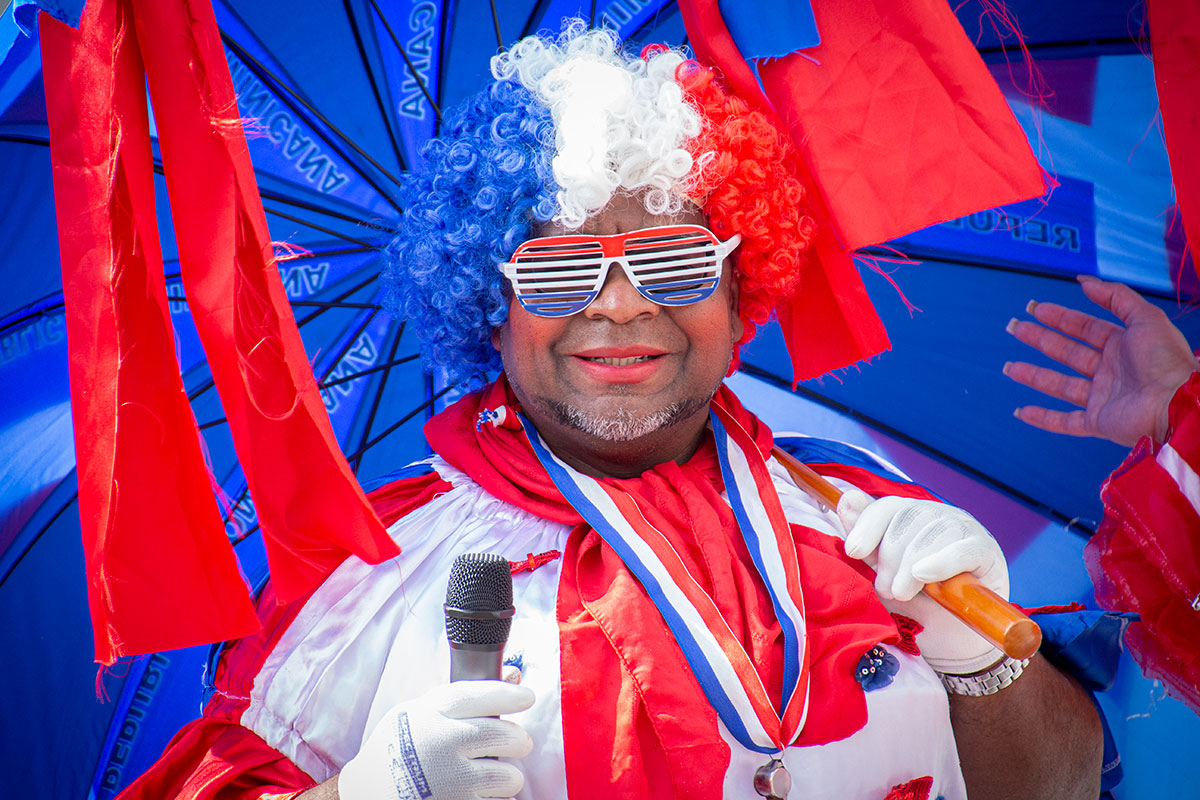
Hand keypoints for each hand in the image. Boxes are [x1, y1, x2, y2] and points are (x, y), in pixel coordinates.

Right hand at [338, 680, 534, 799]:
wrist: (368, 792)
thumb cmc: (399, 746)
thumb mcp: (421, 711)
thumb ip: (466, 696)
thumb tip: (514, 676)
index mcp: (430, 714)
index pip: (478, 696)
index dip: (508, 695)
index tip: (527, 697)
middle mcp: (440, 745)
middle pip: (502, 735)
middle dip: (518, 739)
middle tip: (517, 741)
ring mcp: (446, 780)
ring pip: (506, 776)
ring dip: (508, 776)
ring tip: (493, 773)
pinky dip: (495, 799)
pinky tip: (477, 792)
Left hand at [837, 490, 1006, 674]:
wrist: (953, 644)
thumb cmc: (918, 608)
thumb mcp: (885, 577)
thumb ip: (869, 545)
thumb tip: (846, 499)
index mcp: (912, 518)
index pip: (887, 507)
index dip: (867, 525)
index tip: (853, 552)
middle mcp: (938, 516)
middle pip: (908, 517)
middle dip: (889, 555)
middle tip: (886, 589)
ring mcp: (966, 531)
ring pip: (934, 529)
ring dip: (910, 563)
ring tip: (902, 592)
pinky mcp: (987, 552)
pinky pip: (964, 549)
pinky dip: (942, 561)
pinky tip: (924, 575)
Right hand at [1004, 275, 1197, 445]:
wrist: (1176, 404)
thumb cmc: (1166, 360)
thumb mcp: (1146, 317)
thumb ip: (1115, 297)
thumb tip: (1084, 281)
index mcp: (1124, 346)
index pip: (1085, 328)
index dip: (1059, 317)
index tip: (1035, 308)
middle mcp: (1111, 371)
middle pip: (1067, 353)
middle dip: (1039, 339)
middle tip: (1014, 328)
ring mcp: (1103, 398)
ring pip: (1060, 385)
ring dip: (1033, 375)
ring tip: (1008, 367)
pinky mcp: (1098, 423)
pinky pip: (1065, 422)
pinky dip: (1042, 418)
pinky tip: (1021, 411)